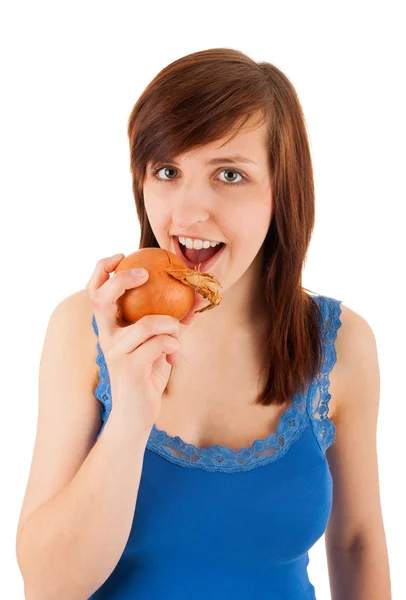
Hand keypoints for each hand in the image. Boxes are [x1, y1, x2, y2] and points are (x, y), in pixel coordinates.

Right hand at [86, 253, 197, 431]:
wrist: (138, 414)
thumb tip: (196, 296)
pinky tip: (174, 357)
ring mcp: (115, 353)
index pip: (95, 292)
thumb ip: (172, 320)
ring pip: (147, 323)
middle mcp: (106, 337)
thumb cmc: (148, 374)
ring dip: (171, 325)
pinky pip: (160, 344)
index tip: (121, 256)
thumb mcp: (159, 343)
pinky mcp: (130, 369)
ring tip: (178, 335)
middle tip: (145, 274)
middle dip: (123, 280)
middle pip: (102, 298)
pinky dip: (174, 345)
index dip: (102, 270)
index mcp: (110, 327)